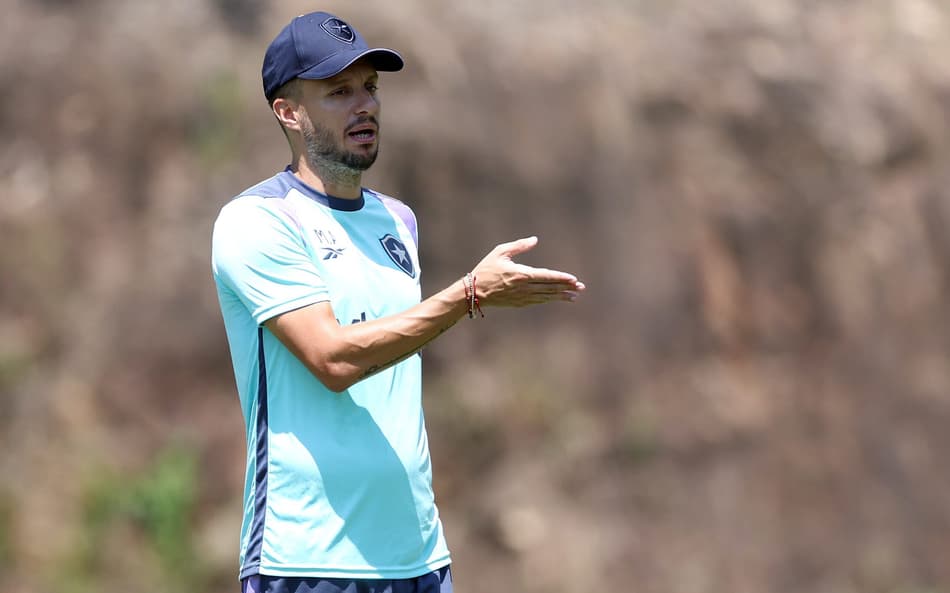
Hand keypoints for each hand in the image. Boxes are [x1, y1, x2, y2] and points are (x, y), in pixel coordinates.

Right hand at [471, 236, 585, 306]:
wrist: (474, 293)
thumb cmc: (486, 269)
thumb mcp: (500, 252)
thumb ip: (519, 246)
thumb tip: (535, 239)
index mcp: (521, 274)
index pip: (547, 276)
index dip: (561, 278)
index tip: (574, 279)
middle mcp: (524, 288)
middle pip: (550, 288)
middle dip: (567, 288)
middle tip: (581, 288)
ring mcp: (522, 298)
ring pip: (546, 297)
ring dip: (561, 296)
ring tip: (574, 296)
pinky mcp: (519, 303)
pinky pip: (538, 301)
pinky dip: (549, 300)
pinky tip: (556, 298)